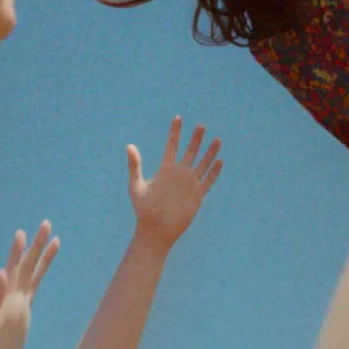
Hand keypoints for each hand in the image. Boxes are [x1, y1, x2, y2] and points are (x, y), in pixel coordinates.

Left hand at [127, 117, 222, 250]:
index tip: (177, 118)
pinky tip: (220, 162)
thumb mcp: (136, 185)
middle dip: (195, 139)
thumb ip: (134, 165)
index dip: (175, 132)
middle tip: (201, 125)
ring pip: (202, 164)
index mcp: (165, 169)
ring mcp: (189, 183)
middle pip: (190, 151)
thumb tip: (129, 146)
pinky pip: (208, 180)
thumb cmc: (143, 209)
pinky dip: (214, 172)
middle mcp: (179, 173)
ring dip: (210, 152)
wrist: (155, 230)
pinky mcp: (197, 195)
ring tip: (217, 139)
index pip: (172, 145)